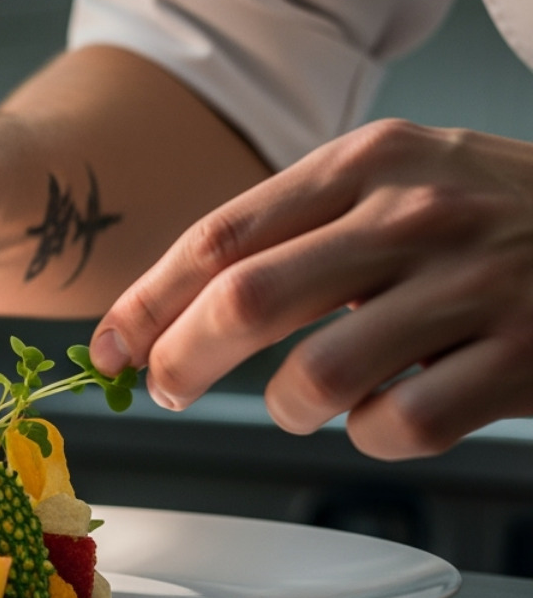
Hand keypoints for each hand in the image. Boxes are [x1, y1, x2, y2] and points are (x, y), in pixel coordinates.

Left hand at [89, 119, 532, 459]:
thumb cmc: (503, 213)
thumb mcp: (405, 179)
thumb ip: (305, 225)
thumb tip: (183, 305)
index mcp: (369, 160)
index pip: (221, 234)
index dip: (148, 299)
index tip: (107, 347)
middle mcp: (414, 213)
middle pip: (247, 299)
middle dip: (181, 359)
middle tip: (165, 390)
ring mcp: (475, 284)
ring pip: (320, 376)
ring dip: (287, 407)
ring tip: (300, 403)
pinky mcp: (525, 355)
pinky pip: (404, 425)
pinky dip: (374, 437)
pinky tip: (391, 415)